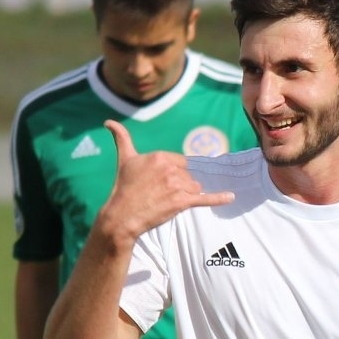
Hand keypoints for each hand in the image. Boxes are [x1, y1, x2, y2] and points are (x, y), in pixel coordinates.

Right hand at [96, 120, 234, 245]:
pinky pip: (204, 198)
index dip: (175, 174)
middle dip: (180, 185)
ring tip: (168, 202)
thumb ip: (121, 138)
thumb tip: (108, 122)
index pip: (182, 163)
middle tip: (162, 194)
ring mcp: (177, 185)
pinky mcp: (181, 202)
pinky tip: (230, 196)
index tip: (162, 183)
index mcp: (160, 156)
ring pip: (194, 187)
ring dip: (186, 195)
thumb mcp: (124, 159)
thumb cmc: (123, 188)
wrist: (121, 216)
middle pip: (189, 176)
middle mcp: (170, 168)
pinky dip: (219, 198)